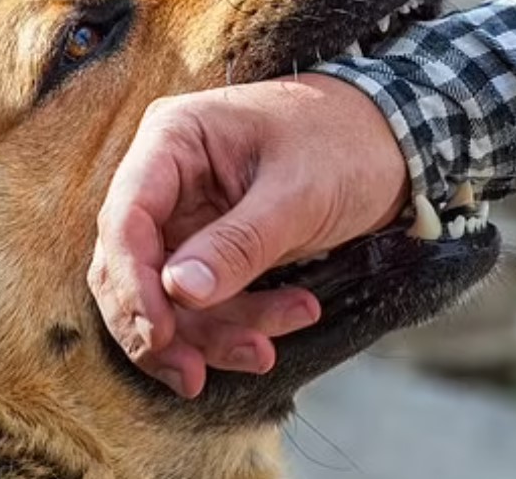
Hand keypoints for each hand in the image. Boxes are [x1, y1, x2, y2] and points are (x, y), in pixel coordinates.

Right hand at [89, 74, 407, 396]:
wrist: (390, 142)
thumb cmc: (344, 142)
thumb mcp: (298, 194)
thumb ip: (238, 243)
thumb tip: (177, 293)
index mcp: (173, 140)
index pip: (125, 219)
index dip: (132, 285)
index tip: (159, 337)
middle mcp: (167, 178)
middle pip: (132, 267)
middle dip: (164, 328)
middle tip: (193, 375)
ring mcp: (188, 215)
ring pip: (169, 297)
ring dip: (213, 334)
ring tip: (268, 349)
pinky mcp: (212, 247)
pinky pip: (207, 301)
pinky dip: (240, 323)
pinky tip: (292, 317)